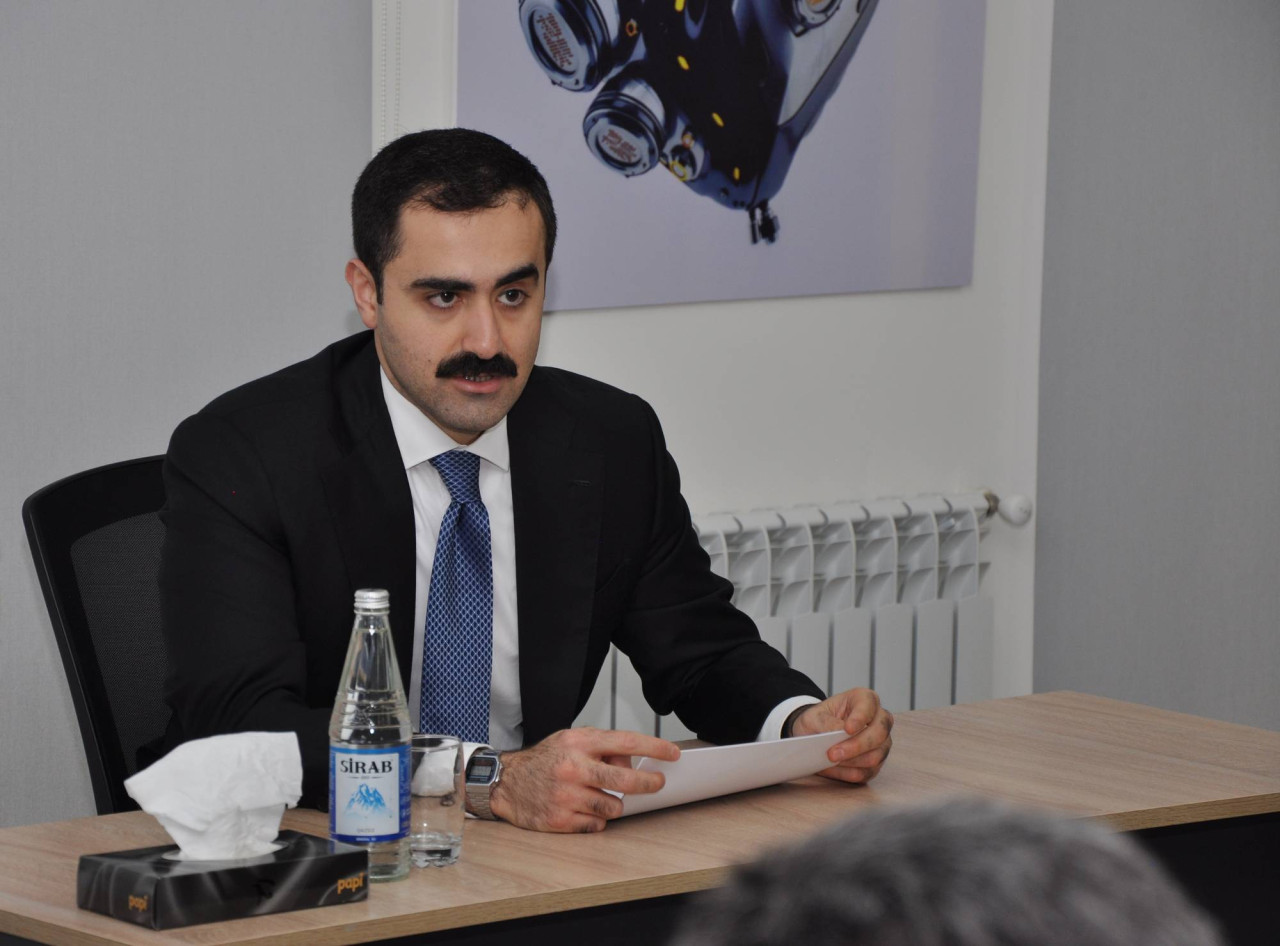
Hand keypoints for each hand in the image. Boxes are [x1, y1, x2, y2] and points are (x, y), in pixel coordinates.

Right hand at [489, 728, 680, 832]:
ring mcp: (566, 796)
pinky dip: (596, 819)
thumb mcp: (571, 740)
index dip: (654, 748)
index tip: (672, 754)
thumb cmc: (544, 760)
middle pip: (625, 779)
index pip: (625, 742)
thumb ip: (601, 746)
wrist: (506, 783)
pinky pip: (597, 824)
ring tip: (599, 795)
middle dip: (649, 782)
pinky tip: (583, 809)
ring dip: (615, 803)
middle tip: (657, 783)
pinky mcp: (560, 820)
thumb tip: (633, 761)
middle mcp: (573, 768)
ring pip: (614, 806)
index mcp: (578, 743)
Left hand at [790, 688, 893, 783]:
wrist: (816, 735)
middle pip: (879, 734)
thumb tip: (839, 734)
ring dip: (850, 762)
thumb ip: (827, 723)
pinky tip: (832, 769)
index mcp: (865, 700)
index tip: (847, 728)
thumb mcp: (814, 717)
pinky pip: (867, 772)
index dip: (860, 718)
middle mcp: (880, 720)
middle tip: (832, 753)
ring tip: (829, 761)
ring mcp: (881, 743)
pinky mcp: (876, 763)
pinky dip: (847, 773)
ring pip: (875, 756)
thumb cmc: (819, 721)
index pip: (869, 707)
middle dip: (855, 746)